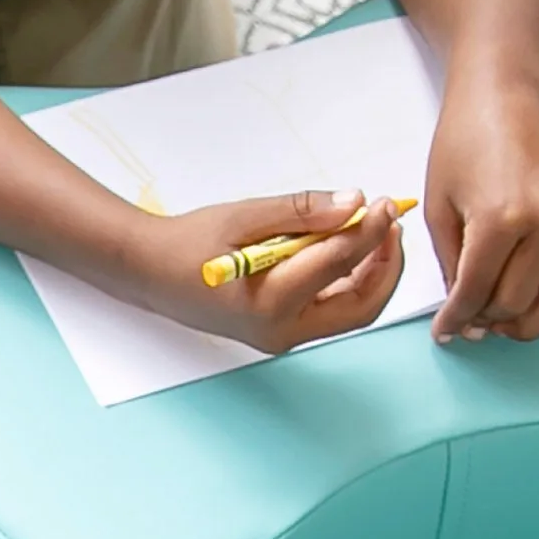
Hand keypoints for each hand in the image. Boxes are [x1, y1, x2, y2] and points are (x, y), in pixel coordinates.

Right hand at [153, 186, 404, 348]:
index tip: (383, 203)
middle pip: (361, 306)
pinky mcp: (281, 330)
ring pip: (350, 310)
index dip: (369, 230)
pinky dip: (348, 280)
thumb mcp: (245, 216)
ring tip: (372, 231)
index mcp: (269, 302)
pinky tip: (348, 249)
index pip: (339, 264)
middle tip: (390, 225)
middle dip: (385, 265)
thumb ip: (303, 210)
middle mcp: (280, 330)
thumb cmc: (188, 244)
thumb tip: (354, 202)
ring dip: (371, 273)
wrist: (147, 271)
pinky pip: (331, 309)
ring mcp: (281, 336)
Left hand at [423, 70, 538, 341]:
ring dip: (523, 322)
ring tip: (495, 320)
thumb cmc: (463, 145)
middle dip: (486, 322)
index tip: (444, 332)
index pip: (476, 293)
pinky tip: (519, 297)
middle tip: (467, 324)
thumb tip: (461, 311)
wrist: (506, 100)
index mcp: (500, 219)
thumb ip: (450, 264)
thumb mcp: (439, 208)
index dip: (455, 320)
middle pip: (516, 303)